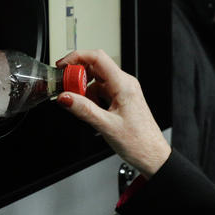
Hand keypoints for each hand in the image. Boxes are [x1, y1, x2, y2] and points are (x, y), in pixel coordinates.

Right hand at [56, 49, 169, 178]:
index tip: (62, 66)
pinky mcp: (119, 99)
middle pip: (94, 67)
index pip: (97, 58)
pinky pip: (99, 91)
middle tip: (66, 90)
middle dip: (77, 76)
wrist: (153, 156)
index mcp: (123, 85)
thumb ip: (83, 110)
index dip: (76, 57)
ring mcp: (122, 91)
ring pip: (95, 80)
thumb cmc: (139, 142)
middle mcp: (124, 84)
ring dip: (83, 90)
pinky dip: (89, 98)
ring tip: (79, 106)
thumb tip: (64, 97)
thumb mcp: (106, 125)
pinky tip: (89, 111)